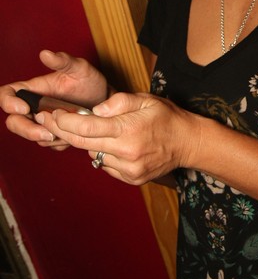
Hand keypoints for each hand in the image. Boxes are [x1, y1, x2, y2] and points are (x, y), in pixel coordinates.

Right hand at [0, 50, 106, 148]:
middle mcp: (33, 106)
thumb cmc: (89, 81)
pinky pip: (47, 143)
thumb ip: (63, 61)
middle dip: (26, 129)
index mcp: (34, 89)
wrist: (106, 102)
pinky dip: (57, 143)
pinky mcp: (53, 134)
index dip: (8, 102)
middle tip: (47, 133)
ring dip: (45, 137)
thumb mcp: (80, 68)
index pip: (8, 94)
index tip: (24, 108)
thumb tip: (45, 53)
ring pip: (30, 135)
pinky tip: (71, 135)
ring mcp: (42, 122)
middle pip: (14, 121)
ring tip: (66, 132)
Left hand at [34, 91, 199, 184]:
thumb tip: (94, 110)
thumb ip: (118, 102)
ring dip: (88, 142)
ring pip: (93, 155)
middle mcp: (126, 152)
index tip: (51, 114)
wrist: (188, 143)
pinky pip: (106, 166)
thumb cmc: (166, 117)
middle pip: (82, 143)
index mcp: (127, 130)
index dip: (63, 121)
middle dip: (63, 131)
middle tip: (49, 121)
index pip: (85, 127)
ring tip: (98, 131)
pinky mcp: (130, 179)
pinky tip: (115, 145)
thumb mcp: (144, 99)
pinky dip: (104, 154)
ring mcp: (128, 169)